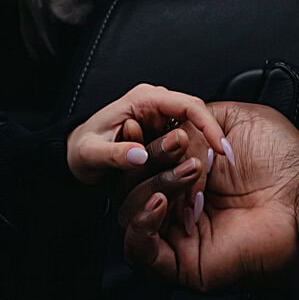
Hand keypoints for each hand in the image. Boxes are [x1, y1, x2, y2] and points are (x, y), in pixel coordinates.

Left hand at [67, 84, 233, 188]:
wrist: (77, 155)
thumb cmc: (82, 148)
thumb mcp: (91, 153)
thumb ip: (114, 154)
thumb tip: (140, 155)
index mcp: (143, 100)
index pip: (188, 105)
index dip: (208, 125)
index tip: (221, 149)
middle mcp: (157, 107)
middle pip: (197, 124)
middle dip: (205, 154)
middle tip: (203, 187)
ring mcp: (163, 121)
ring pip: (195, 140)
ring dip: (197, 168)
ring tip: (192, 200)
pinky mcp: (166, 136)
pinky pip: (187, 151)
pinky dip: (188, 172)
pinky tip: (188, 195)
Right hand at [120, 100, 298, 291]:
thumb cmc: (283, 163)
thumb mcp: (231, 120)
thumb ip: (190, 119)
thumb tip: (161, 133)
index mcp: (188, 176)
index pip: (141, 164)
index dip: (136, 147)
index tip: (136, 128)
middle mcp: (179, 208)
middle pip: (129, 188)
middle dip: (146, 163)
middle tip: (176, 147)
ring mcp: (178, 237)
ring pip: (129, 215)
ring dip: (149, 188)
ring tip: (189, 174)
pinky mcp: (181, 265)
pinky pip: (139, 252)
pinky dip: (141, 224)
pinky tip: (162, 202)